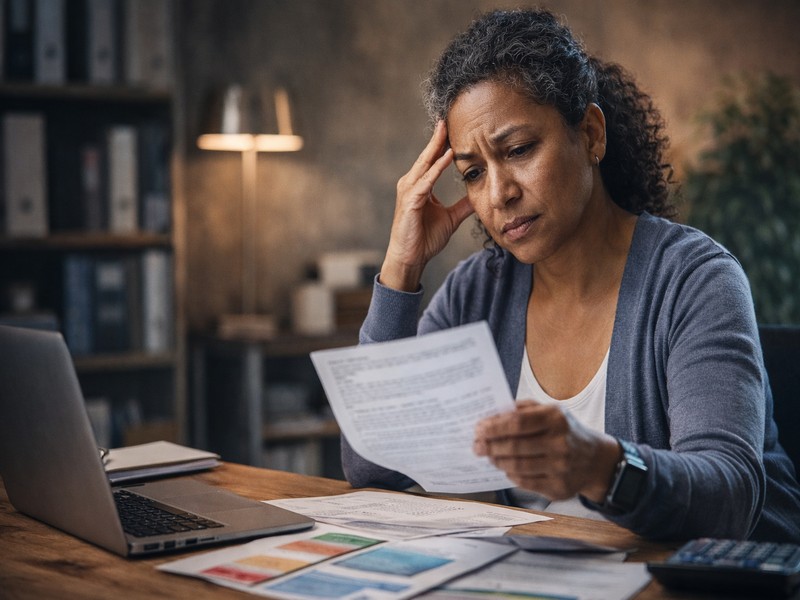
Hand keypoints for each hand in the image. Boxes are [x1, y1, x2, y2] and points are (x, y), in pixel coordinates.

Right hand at [380, 121, 473, 290]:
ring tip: (447, 129)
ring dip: (437, 146)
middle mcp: (411, 184)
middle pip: (427, 156)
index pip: (432, 160)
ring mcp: (408, 191)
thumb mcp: (450, 218)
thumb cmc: (424, 239)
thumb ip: (463, 206)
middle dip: (438, 137)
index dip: (443, 143)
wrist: (410, 259)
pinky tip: (448, 156)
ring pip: (425, 164)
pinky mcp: (410, 201)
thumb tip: (479, 196)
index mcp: (419, 185)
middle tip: (448, 116)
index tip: (454, 127)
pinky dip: (436, 168)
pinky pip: (426, 181)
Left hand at [473, 400, 621, 502]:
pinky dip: (511, 474)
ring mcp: (560, 467)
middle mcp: (560, 443)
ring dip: (497, 461)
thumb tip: (491, 416)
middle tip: (477, 446)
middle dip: (490, 446)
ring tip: (489, 456)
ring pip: (517, 466)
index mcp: (555, 418)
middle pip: (514, 446)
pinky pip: (525, 482)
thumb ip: (521, 410)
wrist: (596, 460)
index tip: (478, 429)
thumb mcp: (550, 411)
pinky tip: (506, 468)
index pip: (517, 423)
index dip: (494, 427)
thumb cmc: (565, 431)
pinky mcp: (559, 487)